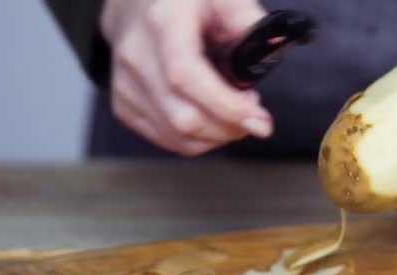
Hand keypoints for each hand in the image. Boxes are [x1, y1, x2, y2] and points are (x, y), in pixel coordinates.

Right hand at [100, 0, 270, 155]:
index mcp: (163, 21)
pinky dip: (199, 140)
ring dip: (218, 135)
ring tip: (235, 114)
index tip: (260, 120)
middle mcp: (136, 53)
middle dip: (230, 127)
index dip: (225, 106)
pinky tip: (214, 121)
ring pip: (177, 134)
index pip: (187, 76)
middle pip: (183, 116)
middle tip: (255, 115)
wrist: (137, 7)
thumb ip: (248, 20)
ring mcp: (125, 83)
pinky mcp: (124, 104)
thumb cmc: (186, 2)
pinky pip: (167, 139)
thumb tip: (272, 49)